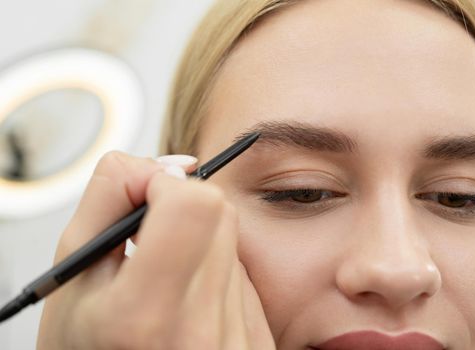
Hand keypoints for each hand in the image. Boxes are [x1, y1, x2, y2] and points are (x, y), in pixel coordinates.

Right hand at [36, 151, 275, 349]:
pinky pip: (245, 276)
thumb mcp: (72, 275)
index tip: (145, 197)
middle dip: (183, 207)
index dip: (167, 184)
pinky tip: (188, 301)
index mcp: (145, 317)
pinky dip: (214, 273)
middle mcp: (201, 334)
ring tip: (166, 281)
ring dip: (198, 243)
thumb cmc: (89, 348)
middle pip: (220, 212)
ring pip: (234, 241)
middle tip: (151, 237)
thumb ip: (108, 197)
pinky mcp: (258, 344)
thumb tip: (160, 164)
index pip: (194, 204)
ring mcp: (237, 343)